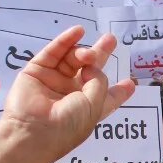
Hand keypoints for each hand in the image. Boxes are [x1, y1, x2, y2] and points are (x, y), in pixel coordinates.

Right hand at [0, 26, 135, 160]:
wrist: (32, 131)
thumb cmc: (68, 124)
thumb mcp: (94, 105)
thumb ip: (99, 80)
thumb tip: (90, 64)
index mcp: (88, 109)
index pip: (106, 98)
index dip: (118, 91)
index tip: (131, 83)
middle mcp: (71, 95)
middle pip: (89, 71)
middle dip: (101, 56)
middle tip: (111, 40)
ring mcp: (53, 82)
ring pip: (71, 60)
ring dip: (83, 52)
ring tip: (89, 54)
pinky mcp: (36, 72)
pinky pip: (52, 53)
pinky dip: (65, 41)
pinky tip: (78, 32)